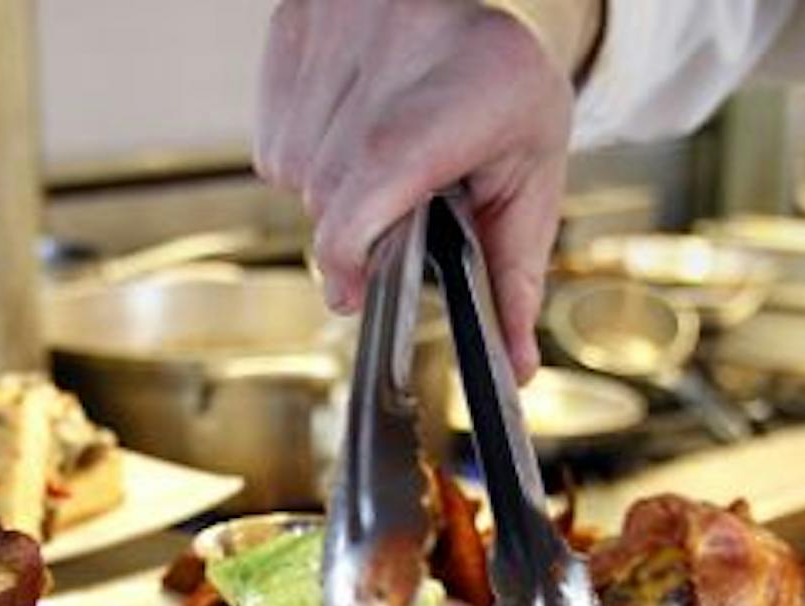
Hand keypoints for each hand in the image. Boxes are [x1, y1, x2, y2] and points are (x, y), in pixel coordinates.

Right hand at [256, 0, 598, 381]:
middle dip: (356, 224)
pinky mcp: (295, 23)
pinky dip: (302, 151)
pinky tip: (347, 130)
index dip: (351, 244)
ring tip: (380, 161)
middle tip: (401, 208)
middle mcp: (401, 41)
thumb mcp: (532, 179)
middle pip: (330, 189)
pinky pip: (272, 137)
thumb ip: (516, 276)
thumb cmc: (509, 91)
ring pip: (291, 168)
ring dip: (327, 190)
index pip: (380, 170)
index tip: (352, 295)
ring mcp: (338, 26)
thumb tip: (513, 370)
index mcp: (475, 83)